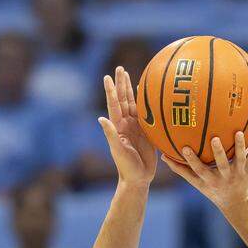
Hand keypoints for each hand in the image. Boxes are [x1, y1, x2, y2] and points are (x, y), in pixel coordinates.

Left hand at [98, 66, 156, 186]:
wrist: (138, 178)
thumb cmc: (127, 167)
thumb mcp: (118, 151)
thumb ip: (111, 134)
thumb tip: (101, 118)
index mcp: (118, 126)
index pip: (114, 105)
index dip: (111, 91)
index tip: (107, 77)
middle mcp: (126, 124)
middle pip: (122, 100)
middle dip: (121, 84)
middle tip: (120, 69)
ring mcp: (135, 127)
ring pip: (132, 104)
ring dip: (130, 90)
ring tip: (128, 75)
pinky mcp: (146, 132)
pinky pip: (144, 113)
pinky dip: (143, 102)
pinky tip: (144, 93)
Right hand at [162, 130, 247, 212]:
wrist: (236, 202)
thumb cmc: (212, 189)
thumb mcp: (196, 183)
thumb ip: (181, 169)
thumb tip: (162, 155)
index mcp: (210, 180)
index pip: (199, 170)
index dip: (191, 160)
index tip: (184, 148)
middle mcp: (225, 177)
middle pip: (222, 164)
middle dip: (218, 153)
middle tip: (215, 139)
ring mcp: (239, 173)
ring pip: (241, 159)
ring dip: (241, 146)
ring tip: (240, 132)